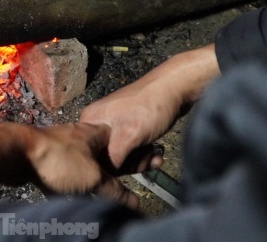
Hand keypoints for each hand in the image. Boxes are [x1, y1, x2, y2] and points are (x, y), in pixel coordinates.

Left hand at [0, 122, 138, 208]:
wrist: (15, 153)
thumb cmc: (57, 160)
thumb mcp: (93, 179)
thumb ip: (115, 191)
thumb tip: (136, 204)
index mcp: (95, 132)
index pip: (122, 141)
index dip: (134, 156)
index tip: (143, 169)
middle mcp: (79, 135)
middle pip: (103, 156)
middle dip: (111, 175)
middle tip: (117, 193)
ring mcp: (61, 144)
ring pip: (83, 165)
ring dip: (90, 181)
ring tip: (95, 197)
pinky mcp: (45, 156)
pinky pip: (65, 172)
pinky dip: (71, 184)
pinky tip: (70, 196)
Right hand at [80, 44, 219, 168]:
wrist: (176, 87)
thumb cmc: (149, 107)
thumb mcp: (127, 137)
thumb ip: (112, 160)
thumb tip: (104, 179)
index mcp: (90, 121)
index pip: (90, 156)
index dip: (105, 169)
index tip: (122, 176)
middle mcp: (98, 121)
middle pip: (106, 156)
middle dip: (127, 164)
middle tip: (144, 163)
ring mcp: (115, 123)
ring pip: (122, 153)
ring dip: (139, 159)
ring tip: (155, 157)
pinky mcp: (130, 125)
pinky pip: (132, 146)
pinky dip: (144, 152)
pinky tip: (156, 154)